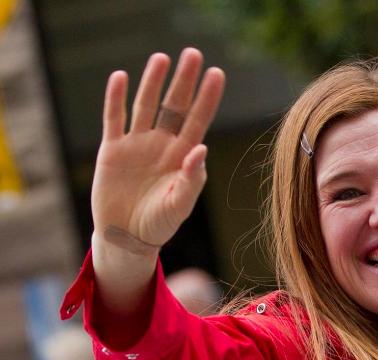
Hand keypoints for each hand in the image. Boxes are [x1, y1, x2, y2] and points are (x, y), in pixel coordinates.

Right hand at [92, 48, 224, 250]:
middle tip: (193, 54)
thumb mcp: (180, 205)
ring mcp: (137, 145)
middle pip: (174, 106)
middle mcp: (162, 145)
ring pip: (145, 106)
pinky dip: (115, 99)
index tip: (217, 74)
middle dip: (183, 81)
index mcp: (183, 156)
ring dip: (153, 82)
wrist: (127, 238)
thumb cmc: (160, 224)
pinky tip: (120, 77)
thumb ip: (192, 179)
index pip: (198, 120)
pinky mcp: (112, 150)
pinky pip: (114, 119)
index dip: (207, 98)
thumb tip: (201, 148)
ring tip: (162, 58)